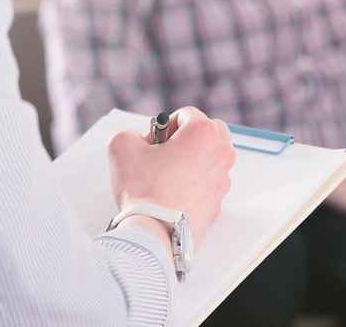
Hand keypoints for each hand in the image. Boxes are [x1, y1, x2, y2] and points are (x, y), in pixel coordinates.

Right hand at [108, 107, 235, 246]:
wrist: (155, 232)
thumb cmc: (144, 190)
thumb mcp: (121, 146)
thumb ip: (130, 133)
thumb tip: (137, 139)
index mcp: (204, 133)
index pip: (187, 114)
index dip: (164, 125)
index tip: (153, 141)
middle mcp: (221, 153)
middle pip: (209, 131)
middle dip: (187, 136)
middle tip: (165, 151)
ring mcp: (223, 178)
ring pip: (212, 157)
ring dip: (193, 158)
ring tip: (167, 173)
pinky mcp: (218, 201)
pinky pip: (209, 182)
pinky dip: (195, 182)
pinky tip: (174, 192)